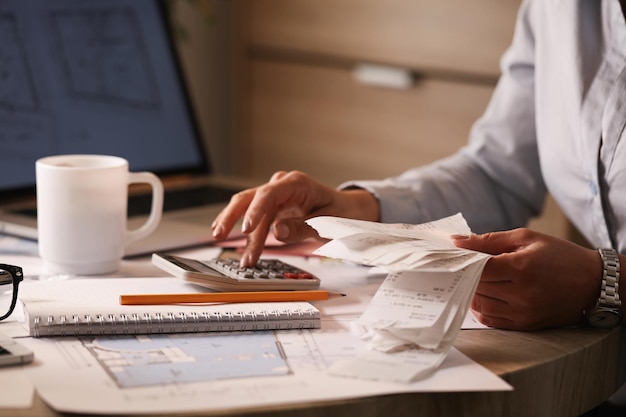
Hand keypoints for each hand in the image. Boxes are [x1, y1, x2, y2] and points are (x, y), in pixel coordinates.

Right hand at [212, 171, 378, 266]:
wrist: (347, 210)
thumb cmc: (340, 213)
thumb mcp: (326, 224)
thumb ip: (302, 228)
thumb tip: (277, 231)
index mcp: (296, 183)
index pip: (268, 194)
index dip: (254, 211)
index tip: (245, 229)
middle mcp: (281, 185)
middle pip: (249, 198)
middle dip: (232, 217)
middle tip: (220, 235)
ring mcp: (275, 195)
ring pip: (248, 210)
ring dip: (239, 232)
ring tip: (231, 250)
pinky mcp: (272, 207)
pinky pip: (255, 218)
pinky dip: (247, 233)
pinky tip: (236, 243)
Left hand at [452, 229, 601, 329]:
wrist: (593, 283)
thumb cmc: (559, 256)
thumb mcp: (525, 238)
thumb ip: (488, 240)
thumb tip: (458, 242)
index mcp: (521, 268)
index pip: (477, 267)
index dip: (461, 261)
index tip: (450, 255)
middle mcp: (521, 294)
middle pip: (475, 286)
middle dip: (464, 275)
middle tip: (457, 265)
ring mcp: (522, 313)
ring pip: (479, 305)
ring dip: (471, 292)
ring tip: (472, 279)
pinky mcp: (524, 325)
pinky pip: (490, 320)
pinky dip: (481, 307)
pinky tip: (483, 294)